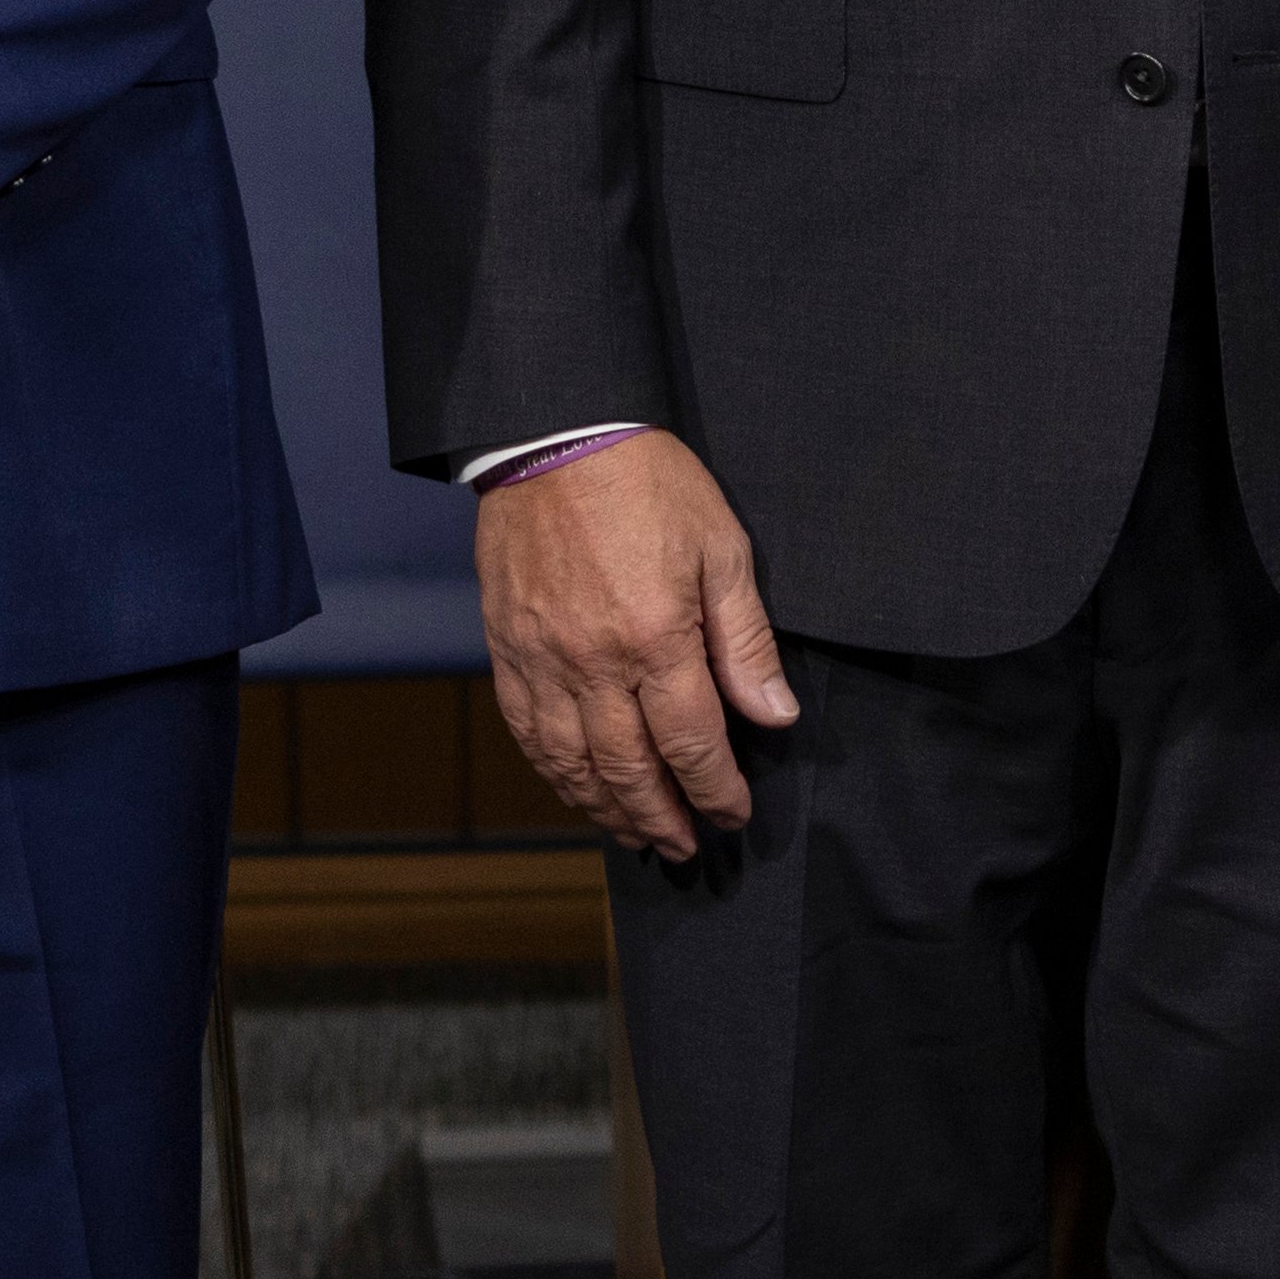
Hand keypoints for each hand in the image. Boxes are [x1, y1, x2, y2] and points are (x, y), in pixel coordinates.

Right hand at [476, 432, 796, 860]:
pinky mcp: (506, 647)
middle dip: (664, 818)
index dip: (717, 789)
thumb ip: (746, 640)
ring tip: (637, 835)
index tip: (734, 812)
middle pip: (630, 769)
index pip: (693, 743)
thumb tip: (774, 715)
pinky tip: (577, 789)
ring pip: (572, 764)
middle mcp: (593, 661)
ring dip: (608, 810)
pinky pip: (526, 732)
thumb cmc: (647, 481)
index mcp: (656, 637)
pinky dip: (553, 773)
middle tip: (688, 845)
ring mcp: (542, 659)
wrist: (554, 433)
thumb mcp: (721, 547)